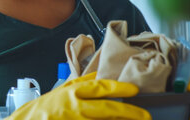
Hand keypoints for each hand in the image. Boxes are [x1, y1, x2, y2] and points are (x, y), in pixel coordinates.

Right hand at [8, 72, 149, 118]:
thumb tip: (98, 74)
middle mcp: (75, 106)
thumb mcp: (61, 90)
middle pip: (107, 109)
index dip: (119, 87)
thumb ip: (80, 82)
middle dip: (129, 112)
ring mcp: (75, 119)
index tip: (134, 90)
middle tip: (145, 115)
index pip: (100, 87)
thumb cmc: (44, 107)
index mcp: (73, 92)